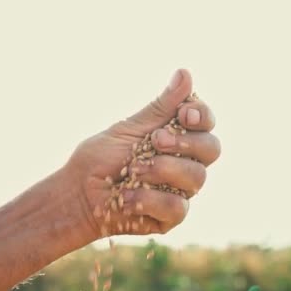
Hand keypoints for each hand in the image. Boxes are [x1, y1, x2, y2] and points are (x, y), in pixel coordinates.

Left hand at [65, 69, 219, 238]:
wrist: (78, 193)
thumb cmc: (102, 158)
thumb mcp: (130, 127)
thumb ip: (161, 106)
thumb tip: (185, 73)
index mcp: (180, 137)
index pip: (206, 123)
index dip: (202, 116)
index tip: (183, 113)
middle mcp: (187, 163)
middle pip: (212, 149)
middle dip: (185, 142)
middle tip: (156, 140)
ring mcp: (182, 191)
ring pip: (197, 178)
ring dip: (163, 170)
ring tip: (134, 169)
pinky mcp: (172, 217)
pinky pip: (177, 207)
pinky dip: (150, 199)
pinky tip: (128, 196)